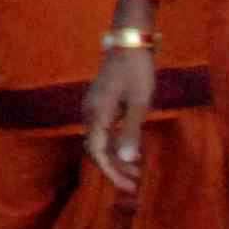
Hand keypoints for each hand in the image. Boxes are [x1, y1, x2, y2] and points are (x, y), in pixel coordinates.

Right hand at [81, 45, 156, 195]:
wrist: (129, 42)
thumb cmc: (136, 71)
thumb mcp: (138, 103)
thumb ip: (130, 132)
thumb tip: (126, 159)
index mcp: (96, 115)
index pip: (97, 152)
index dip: (111, 172)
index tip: (128, 186)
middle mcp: (90, 113)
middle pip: (96, 150)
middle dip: (114, 169)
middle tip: (134, 185)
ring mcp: (94, 107)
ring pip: (100, 141)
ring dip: (116, 158)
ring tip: (136, 173)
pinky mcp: (101, 103)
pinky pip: (104, 131)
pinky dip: (116, 144)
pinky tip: (132, 150)